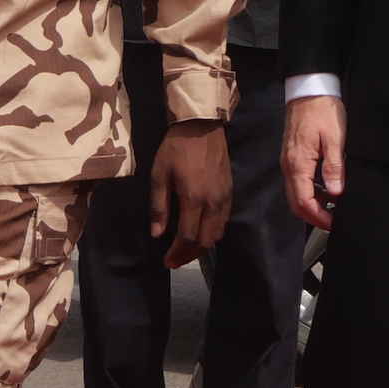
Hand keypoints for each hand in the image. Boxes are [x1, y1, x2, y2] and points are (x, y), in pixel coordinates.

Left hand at [149, 120, 234, 267]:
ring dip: (202, 247)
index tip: (166, 261)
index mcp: (194, 198)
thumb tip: (158, 234)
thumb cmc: (175, 148)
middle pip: (205, 241)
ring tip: (186, 251)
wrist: (202, 126)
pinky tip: (200, 233)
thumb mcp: (159, 174)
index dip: (177, 253)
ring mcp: (224, 198)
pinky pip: (223, 221)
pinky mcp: (230, 192)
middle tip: (175, 261)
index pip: (187, 237)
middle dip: (189, 255)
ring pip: (217, 234)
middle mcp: (213, 202)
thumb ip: (159, 206)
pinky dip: (212, 234)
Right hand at [283, 94, 346, 230]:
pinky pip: (297, 181)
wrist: (309, 88)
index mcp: (298, 163)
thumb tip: (335, 193)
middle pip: (295, 202)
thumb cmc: (323, 110)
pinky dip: (310, 191)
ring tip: (334, 207)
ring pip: (295, 193)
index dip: (319, 217)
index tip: (334, 223)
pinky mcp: (292, 155)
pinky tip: (326, 190)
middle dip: (313, 216)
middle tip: (334, 221)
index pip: (303, 201)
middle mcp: (288, 165)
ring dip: (312, 204)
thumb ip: (333, 167)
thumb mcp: (335, 137)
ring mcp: (288, 160)